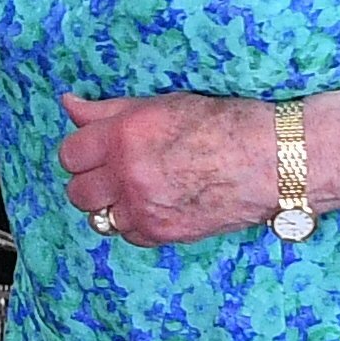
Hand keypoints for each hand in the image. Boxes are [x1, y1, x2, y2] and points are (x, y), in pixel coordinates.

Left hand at [56, 89, 339, 246]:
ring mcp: (144, 208)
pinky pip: (130, 236)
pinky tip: (158, 205)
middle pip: (78, 192)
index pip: (69, 154)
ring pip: (100, 219)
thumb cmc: (224, 123)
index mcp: (124, 136)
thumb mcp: (162, 104)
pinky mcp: (163, 233)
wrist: (270, 159)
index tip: (96, 151)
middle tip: (114, 173)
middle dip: (92, 183)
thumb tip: (69, 104)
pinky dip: (137, 224)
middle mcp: (128, 175)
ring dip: (112, 206)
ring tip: (138, 190)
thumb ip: (109, 110)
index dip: (82, 153)